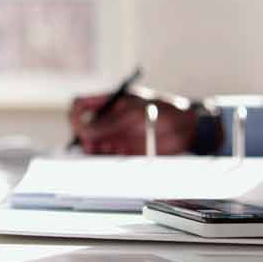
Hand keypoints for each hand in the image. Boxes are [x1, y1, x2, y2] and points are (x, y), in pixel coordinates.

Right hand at [67, 86, 209, 154]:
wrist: (186, 129)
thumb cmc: (164, 111)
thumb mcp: (134, 113)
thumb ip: (109, 123)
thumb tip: (84, 131)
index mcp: (110, 102)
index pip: (81, 105)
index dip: (76, 115)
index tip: (79, 125)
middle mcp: (109, 119)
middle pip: (83, 127)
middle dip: (83, 136)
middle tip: (91, 144)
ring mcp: (115, 135)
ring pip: (92, 144)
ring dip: (93, 149)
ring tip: (107, 149)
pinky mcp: (123, 150)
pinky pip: (106, 156)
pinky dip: (104, 158)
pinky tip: (114, 156)